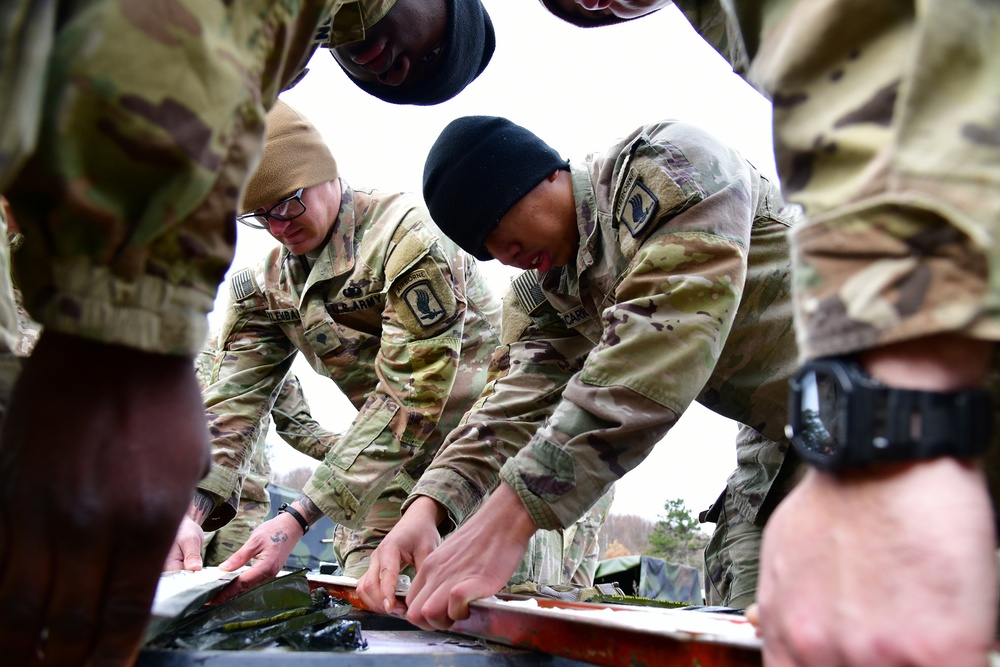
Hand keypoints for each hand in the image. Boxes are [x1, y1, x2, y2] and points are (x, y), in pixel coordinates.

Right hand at [0, 332, 210, 665]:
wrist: (115, 344)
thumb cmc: (165, 402)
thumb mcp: (189, 468)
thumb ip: (165, 524)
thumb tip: (142, 567)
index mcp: (147, 522)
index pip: (122, 616)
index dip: (109, 659)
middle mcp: (91, 527)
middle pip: (66, 623)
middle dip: (62, 665)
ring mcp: (42, 511)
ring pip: (18, 603)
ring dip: (17, 647)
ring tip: (21, 666)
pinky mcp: (9, 491)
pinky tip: (2, 619)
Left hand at [213, 512, 304, 602]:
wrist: (292, 526)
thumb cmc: (274, 530)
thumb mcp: (254, 541)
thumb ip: (239, 557)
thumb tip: (223, 569)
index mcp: (265, 567)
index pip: (242, 583)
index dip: (226, 592)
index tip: (212, 599)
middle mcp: (269, 574)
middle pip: (245, 589)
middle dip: (227, 595)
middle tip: (209, 599)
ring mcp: (271, 574)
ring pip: (249, 587)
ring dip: (234, 591)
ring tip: (217, 593)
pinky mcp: (270, 571)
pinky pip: (254, 581)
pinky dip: (242, 584)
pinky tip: (232, 583)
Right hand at [356, 496, 443, 613]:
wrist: (415, 520)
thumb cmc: (422, 533)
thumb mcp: (428, 550)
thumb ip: (422, 571)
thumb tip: (419, 596)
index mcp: (390, 548)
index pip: (385, 575)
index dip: (386, 594)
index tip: (392, 609)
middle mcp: (376, 556)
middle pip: (368, 584)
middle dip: (381, 602)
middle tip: (401, 612)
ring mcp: (373, 562)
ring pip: (363, 588)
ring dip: (375, 602)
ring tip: (395, 610)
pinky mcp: (373, 568)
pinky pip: (365, 586)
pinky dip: (372, 598)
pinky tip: (388, 604)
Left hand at [405, 483, 536, 630]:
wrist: (503, 520)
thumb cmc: (484, 538)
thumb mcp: (452, 555)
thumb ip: (443, 574)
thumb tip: (444, 596)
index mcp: (429, 566)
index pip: (410, 603)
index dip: (424, 615)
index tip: (442, 613)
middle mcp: (434, 573)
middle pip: (414, 614)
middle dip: (432, 624)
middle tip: (452, 617)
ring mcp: (450, 577)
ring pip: (427, 614)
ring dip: (445, 621)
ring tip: (463, 612)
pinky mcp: (470, 583)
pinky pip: (454, 609)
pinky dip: (462, 614)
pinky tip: (473, 604)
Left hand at [757, 462, 996, 666]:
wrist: (883, 456)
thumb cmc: (838, 496)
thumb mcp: (783, 555)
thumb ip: (783, 606)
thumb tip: (767, 625)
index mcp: (785, 632)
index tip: (852, 658)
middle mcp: (822, 650)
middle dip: (877, 662)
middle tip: (891, 640)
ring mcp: (879, 654)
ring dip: (913, 659)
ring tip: (918, 629)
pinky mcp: (939, 649)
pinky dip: (956, 660)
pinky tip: (955, 642)